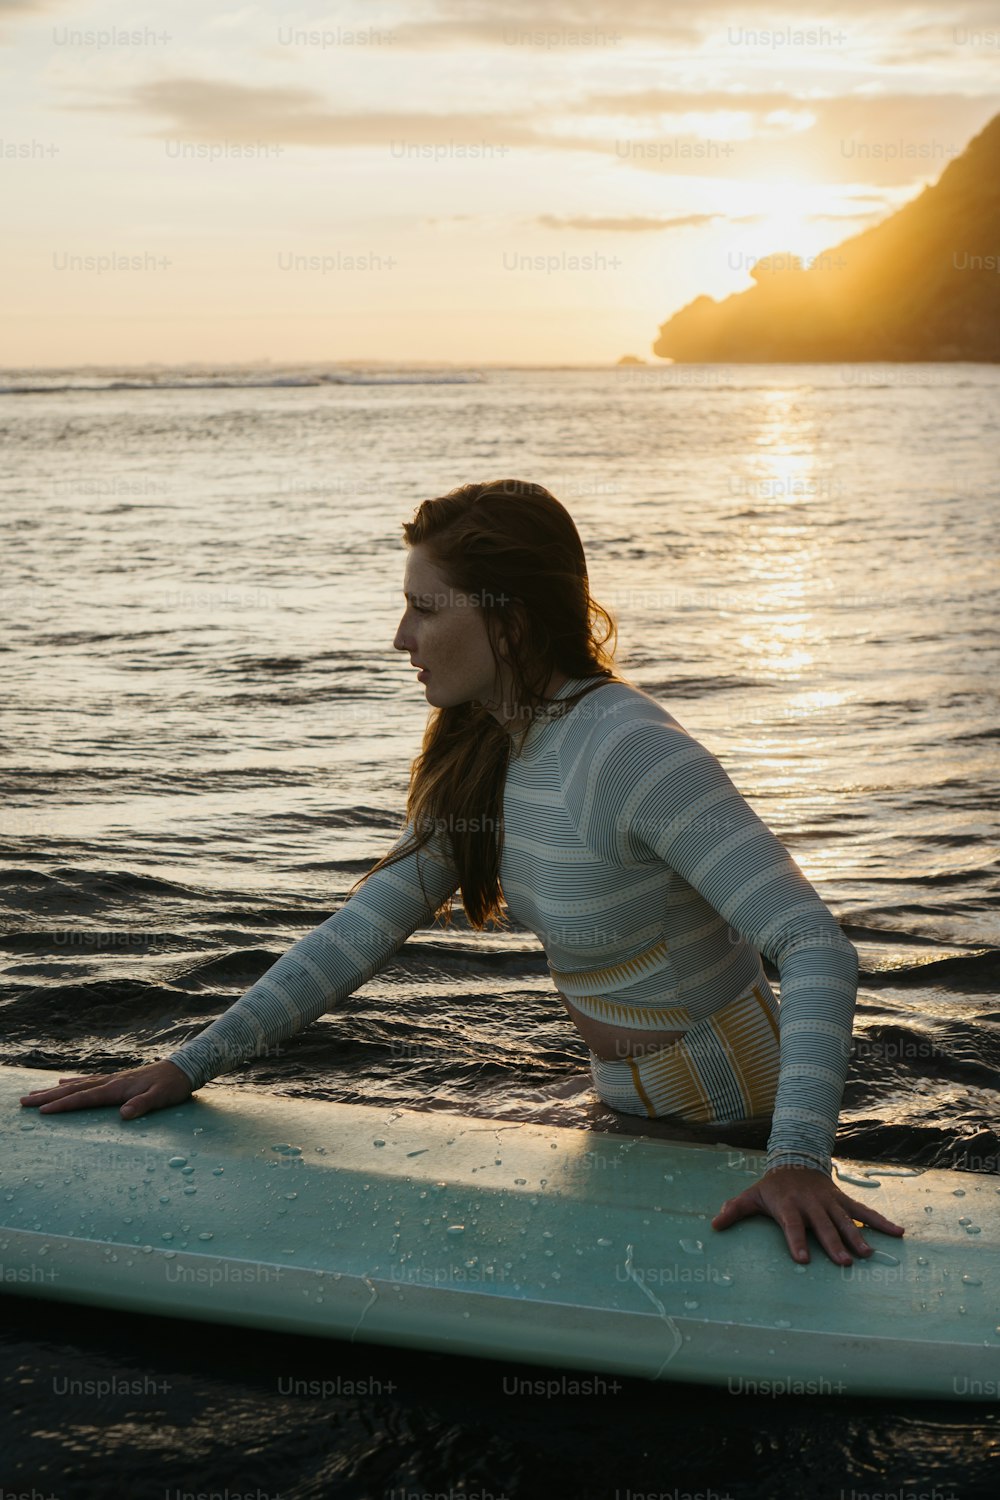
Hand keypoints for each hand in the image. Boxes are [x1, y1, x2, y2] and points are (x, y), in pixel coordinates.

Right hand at [19, 1062, 193, 1119]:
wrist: (184, 1068)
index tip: (43, 1111)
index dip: (64, 1105)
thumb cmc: (173, 1086)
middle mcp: (111, 1081)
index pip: (85, 1097)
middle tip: (24, 1101)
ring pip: (77, 1084)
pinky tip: (62, 1082)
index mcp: (118, 1088)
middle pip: (74, 1089)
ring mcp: (112, 1079)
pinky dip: (72, 1082)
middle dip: (48, 1096)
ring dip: (54, 1090)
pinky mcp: (116, 1079)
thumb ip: (143, 1104)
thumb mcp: (162, 1097)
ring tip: (34, 1093)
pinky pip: (88, 1080)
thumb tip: (123, 1114)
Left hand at [711, 1164, 905, 1265]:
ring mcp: (830, 1202)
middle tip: (844, 1263)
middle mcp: (811, 1204)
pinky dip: (881, 1222)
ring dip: (858, 1237)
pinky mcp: (843, 1201)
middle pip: (823, 1226)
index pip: (792, 1225)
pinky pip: (864, 1212)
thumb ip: (735, 1210)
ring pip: (845, 1221)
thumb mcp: (752, 1195)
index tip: (801, 1259)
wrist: (795, 1160)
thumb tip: (713, 1224)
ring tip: (868, 1255)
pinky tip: (898, 1232)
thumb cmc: (772, 1187)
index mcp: (788, 1205)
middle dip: (833, 1244)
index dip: (796, 1241)